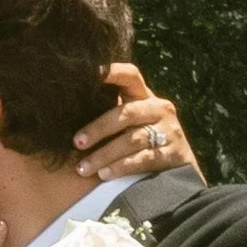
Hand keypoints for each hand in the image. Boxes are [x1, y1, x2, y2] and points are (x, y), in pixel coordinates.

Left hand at [73, 64, 201, 181]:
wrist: (178, 170)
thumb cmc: (141, 141)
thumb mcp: (130, 122)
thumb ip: (110, 112)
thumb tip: (68, 106)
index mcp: (144, 96)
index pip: (130, 75)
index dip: (112, 71)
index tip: (89, 72)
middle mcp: (159, 109)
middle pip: (126, 113)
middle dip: (98, 128)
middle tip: (76, 142)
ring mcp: (169, 130)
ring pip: (132, 140)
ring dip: (104, 155)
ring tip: (83, 168)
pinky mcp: (173, 153)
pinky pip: (142, 159)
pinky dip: (121, 167)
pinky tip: (104, 175)